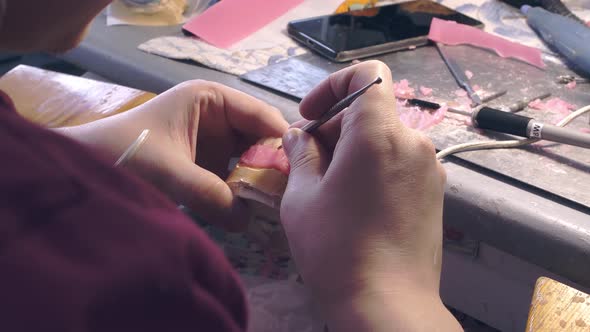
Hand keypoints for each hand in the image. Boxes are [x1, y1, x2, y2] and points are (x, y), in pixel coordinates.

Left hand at [60, 80, 287, 229]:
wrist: (85, 168)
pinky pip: (234, 176)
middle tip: (287, 196)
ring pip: (249, 159)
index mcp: (211, 100)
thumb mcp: (170, 171)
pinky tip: (252, 211)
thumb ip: (211, 195)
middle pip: (259, 138)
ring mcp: (213, 142)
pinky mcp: (206, 165)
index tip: (299, 171)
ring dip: (258, 181)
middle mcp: (217, 117)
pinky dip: (242, 192)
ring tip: (274, 207)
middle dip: (272, 165)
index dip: (282, 140)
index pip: (261, 115)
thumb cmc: (124, 153)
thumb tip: (249, 222)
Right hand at [280, 61, 458, 329]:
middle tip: (308, 163)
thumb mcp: (301, 198)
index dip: (333, 86)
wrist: (388, 305)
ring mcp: (429, 168)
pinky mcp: (435, 192)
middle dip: (335, 126)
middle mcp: (413, 142)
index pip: (366, 75)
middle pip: (371, 111)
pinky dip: (375, 167)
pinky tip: (356, 202)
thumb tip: (300, 135)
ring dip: (354, 149)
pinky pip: (400, 161)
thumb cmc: (336, 249)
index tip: (310, 117)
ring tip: (329, 187)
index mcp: (378, 134)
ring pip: (385, 138)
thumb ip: (300, 154)